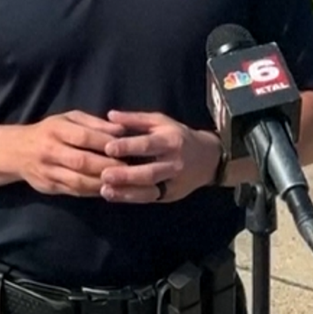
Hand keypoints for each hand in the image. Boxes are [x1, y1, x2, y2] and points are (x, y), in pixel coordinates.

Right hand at [17, 111, 130, 197]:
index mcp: (55, 130)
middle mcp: (50, 151)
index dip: (105, 143)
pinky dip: (93, 192)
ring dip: (102, 183)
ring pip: (78, 181)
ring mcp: (48, 172)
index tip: (126, 147)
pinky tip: (108, 190)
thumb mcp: (69, 119)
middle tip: (130, 168)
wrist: (17, 152)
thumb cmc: (50, 131)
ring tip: (122, 182)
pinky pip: (75, 192)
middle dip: (108, 166)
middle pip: (82, 161)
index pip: (83, 137)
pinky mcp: (50, 188)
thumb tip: (121, 130)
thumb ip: (94, 123)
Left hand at [98, 111, 220, 203]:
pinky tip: (115, 196)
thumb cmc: (178, 136)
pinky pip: (151, 198)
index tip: (108, 147)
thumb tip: (110, 115)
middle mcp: (174, 163)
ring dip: (127, 192)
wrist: (208, 158)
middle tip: (104, 175)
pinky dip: (132, 198)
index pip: (148, 145)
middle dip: (126, 175)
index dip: (128, 146)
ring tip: (105, 191)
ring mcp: (174, 182)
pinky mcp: (171, 195)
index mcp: (171, 141)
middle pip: (149, 172)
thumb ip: (136, 119)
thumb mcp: (161, 122)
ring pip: (150, 190)